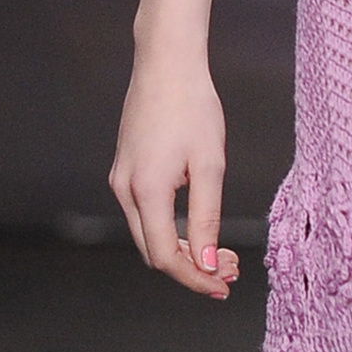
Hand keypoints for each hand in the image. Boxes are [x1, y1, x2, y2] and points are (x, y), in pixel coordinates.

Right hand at [109, 47, 241, 298]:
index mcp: (146, 191)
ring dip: (183, 249)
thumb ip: (207, 218)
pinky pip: (144, 214)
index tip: (222, 287)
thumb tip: (209, 262)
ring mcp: (121, 179)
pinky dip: (171, 228)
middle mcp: (125, 189)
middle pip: (154, 251)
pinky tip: (199, 227)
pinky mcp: (126, 170)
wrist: (166, 64)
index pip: (165, 256)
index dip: (194, 278)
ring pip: (148, 234)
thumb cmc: (192, 106)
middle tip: (230, 271)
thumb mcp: (210, 165)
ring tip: (223, 252)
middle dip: (192, 267)